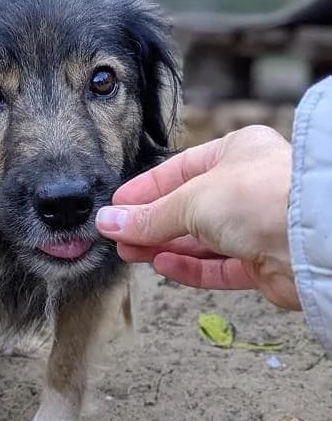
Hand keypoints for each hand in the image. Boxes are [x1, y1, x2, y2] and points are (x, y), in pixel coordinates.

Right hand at [96, 125, 299, 309]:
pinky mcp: (263, 262)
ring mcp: (257, 226)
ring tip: (131, 253)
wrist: (314, 240)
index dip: (145, 191)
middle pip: (188, 208)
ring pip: (201, 239)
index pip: (178, 171)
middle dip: (151, 224)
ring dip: (165, 247)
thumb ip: (149, 217)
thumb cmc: (263, 196)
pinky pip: (218, 265)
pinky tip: (162, 265)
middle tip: (118, 236)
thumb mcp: (191, 200)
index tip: (117, 208)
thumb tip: (110, 222)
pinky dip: (189, 267)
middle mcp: (248, 187)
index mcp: (236, 153)